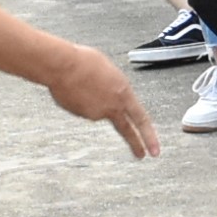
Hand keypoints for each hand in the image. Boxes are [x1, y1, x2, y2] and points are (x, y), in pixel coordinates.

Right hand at [44, 43, 162, 157]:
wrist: (62, 66)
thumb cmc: (84, 61)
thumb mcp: (109, 70)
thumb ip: (114, 87)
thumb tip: (109, 95)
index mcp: (123, 93)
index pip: (141, 119)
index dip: (149, 136)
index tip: (154, 149)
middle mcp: (111, 107)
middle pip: (126, 130)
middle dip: (136, 145)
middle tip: (141, 155)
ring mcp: (95, 113)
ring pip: (98, 110)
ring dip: (93, 100)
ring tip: (83, 82)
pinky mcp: (80, 115)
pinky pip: (83, 108)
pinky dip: (80, 100)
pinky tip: (75, 88)